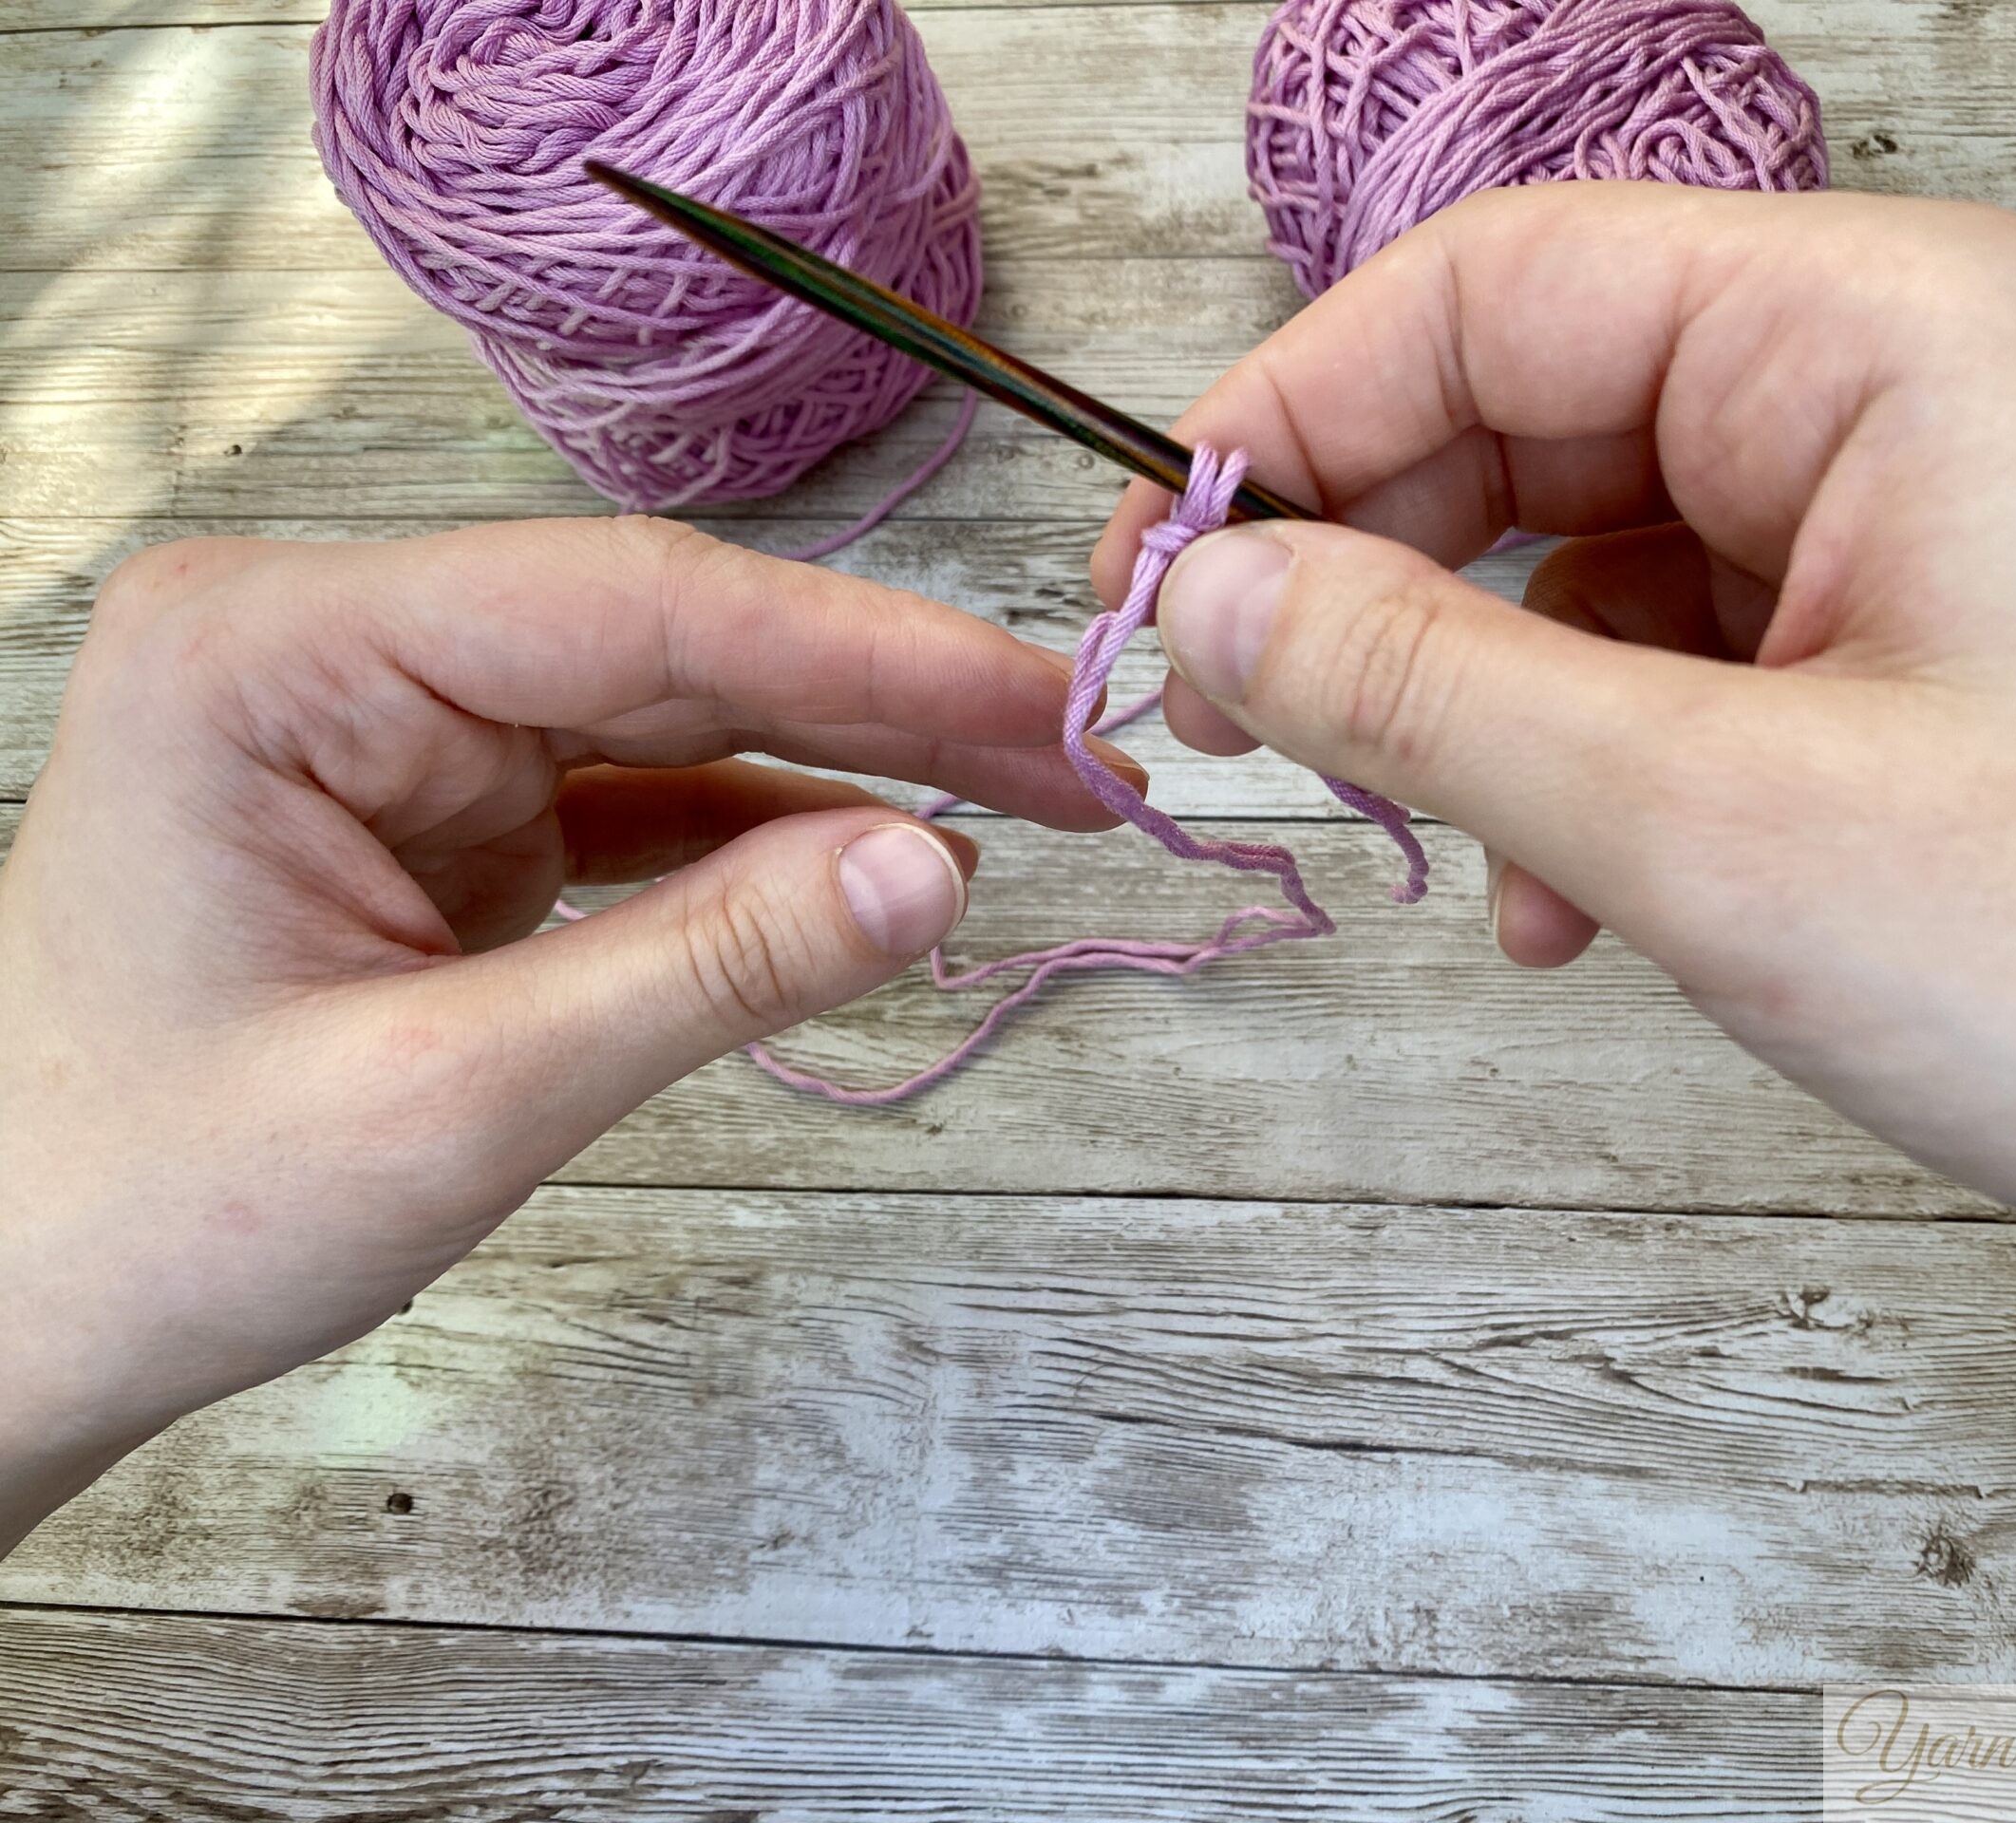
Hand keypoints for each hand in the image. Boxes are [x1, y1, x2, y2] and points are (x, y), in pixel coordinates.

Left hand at [0, 516, 1138, 1549]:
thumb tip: (941, 871)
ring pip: (663, 712)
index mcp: (280, 653)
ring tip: (1025, 803)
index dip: (865, 652)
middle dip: (878, 702)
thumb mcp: (455, 1098)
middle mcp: (332, 651)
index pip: (632, 606)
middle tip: (1079, 757)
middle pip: (663, 642)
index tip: (1042, 703)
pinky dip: (752, 841)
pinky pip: (623, 800)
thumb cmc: (149, 1213)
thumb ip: (708, 967)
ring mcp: (380, 730)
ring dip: (838, 764)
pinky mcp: (424, 813)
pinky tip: (875, 865)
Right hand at [1095, 183, 2015, 1668]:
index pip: (1499, 287)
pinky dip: (1579, 764)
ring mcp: (1913, 523)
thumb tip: (1210, 601)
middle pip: (1537, 404)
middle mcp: (1900, 390)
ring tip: (1445, 854)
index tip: (1161, 574)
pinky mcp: (1915, 655)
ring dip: (1476, 694)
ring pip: (1591, 547)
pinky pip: (1676, 656)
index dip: (1298, 416)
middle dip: (1375, 569)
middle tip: (1240, 722)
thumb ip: (1424, 684)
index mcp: (1880, 332)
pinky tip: (1562, 903)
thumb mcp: (1705, 820)